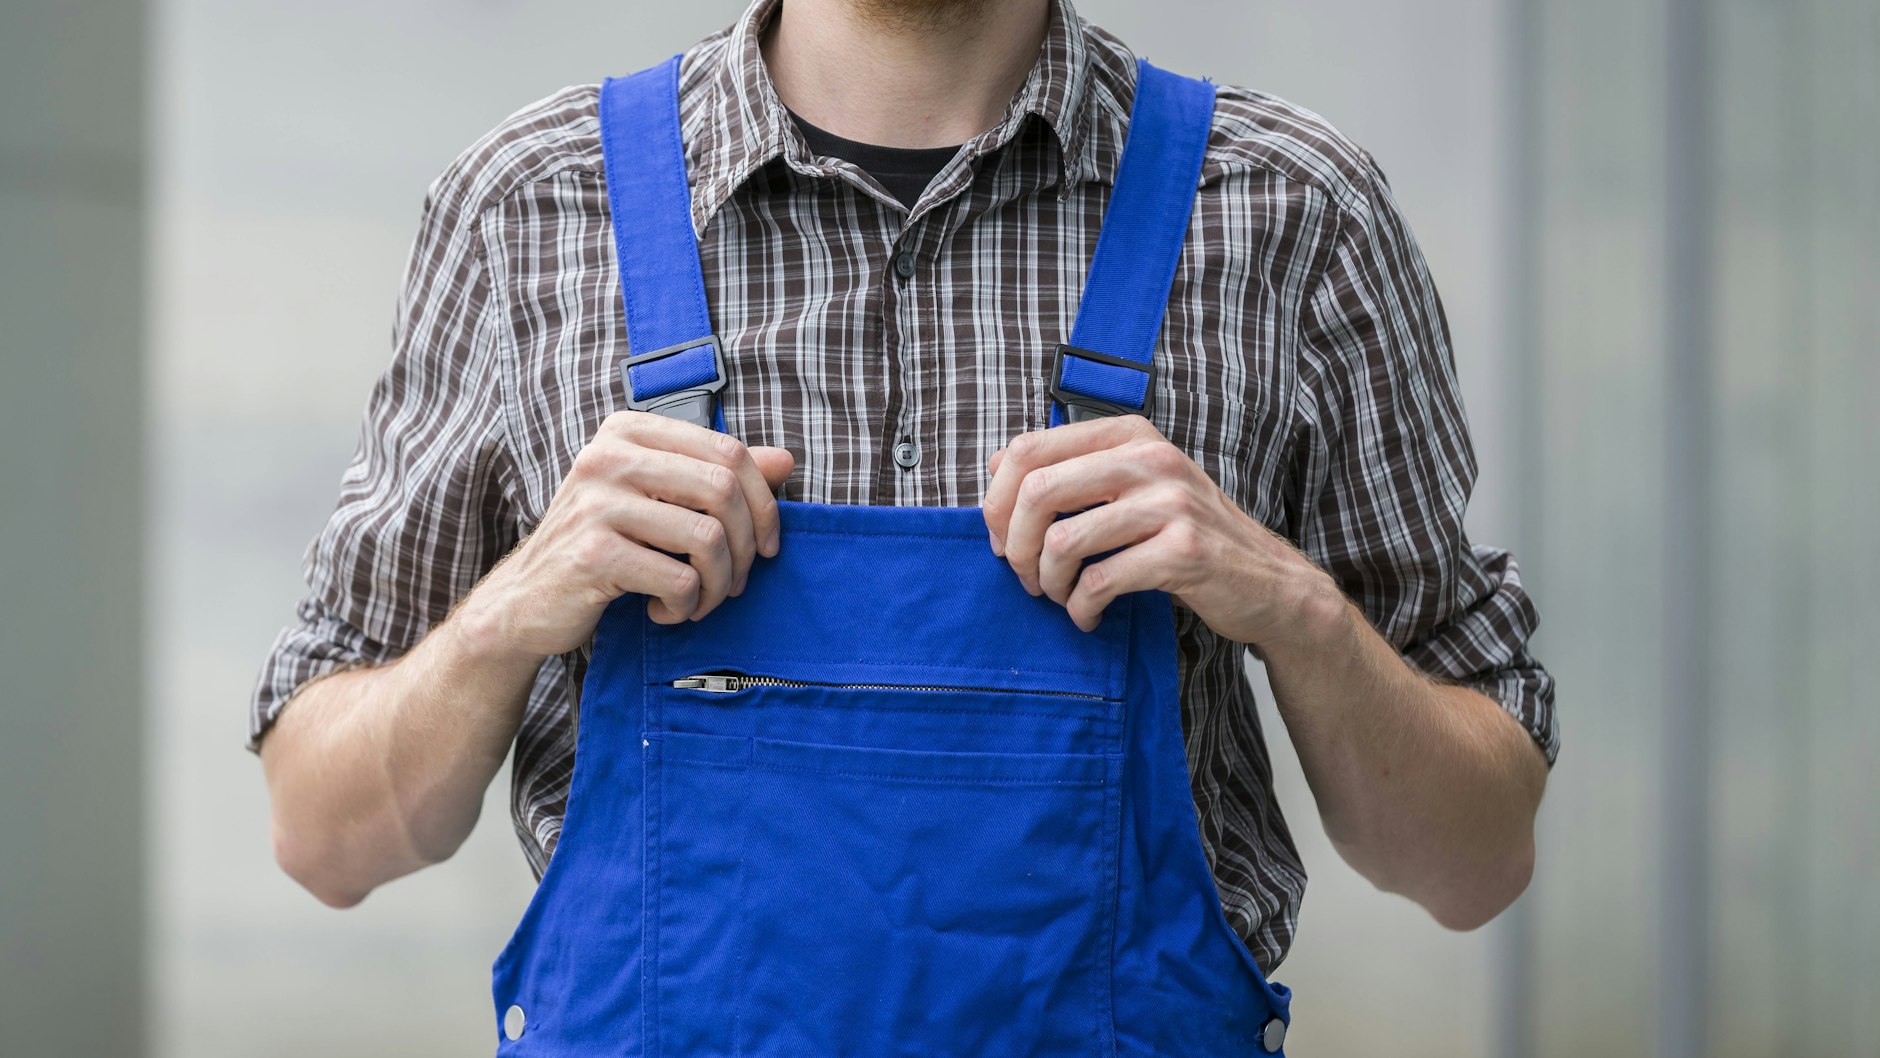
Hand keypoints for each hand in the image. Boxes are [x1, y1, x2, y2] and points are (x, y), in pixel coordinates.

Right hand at [464, 411, 794, 656]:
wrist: (528, 598)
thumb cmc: (605, 545)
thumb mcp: (658, 501)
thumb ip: (717, 477)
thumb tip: (786, 461)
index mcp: (629, 431)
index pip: (728, 452)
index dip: (763, 503)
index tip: (764, 546)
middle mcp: (608, 457)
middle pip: (723, 491)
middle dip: (745, 548)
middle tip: (734, 582)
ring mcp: (596, 503)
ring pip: (707, 539)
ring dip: (717, 584)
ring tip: (699, 601)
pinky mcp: (592, 553)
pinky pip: (678, 580)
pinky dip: (685, 606)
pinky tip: (664, 611)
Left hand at [982, 415, 1340, 645]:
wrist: (1266, 580)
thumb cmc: (1183, 535)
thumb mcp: (1135, 485)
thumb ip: (1077, 472)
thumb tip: (994, 474)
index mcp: (1128, 434)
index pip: (1029, 450)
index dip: (998, 501)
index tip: (1001, 539)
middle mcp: (1150, 458)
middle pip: (1037, 492)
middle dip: (1015, 546)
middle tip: (1025, 577)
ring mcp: (1170, 503)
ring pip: (1063, 542)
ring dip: (1049, 583)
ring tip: (1061, 598)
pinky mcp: (1183, 551)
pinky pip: (1099, 583)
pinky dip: (1081, 609)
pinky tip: (1089, 617)